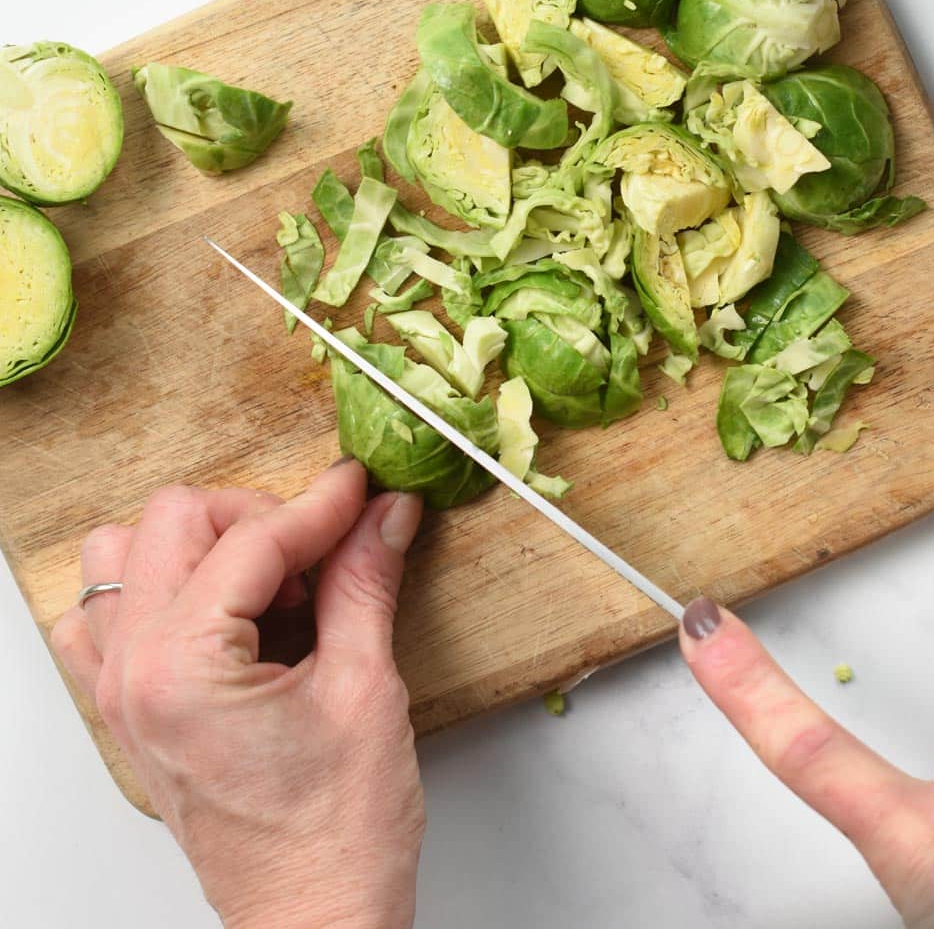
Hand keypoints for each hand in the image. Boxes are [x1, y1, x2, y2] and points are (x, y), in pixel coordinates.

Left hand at [52, 460, 424, 928]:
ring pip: (125, 557)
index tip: (363, 491)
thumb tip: (382, 512)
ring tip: (270, 583)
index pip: (250, 538)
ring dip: (201, 548)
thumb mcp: (366, 689)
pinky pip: (107, 619)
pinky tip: (226, 616)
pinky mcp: (131, 712)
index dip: (320, 505)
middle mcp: (132, 676)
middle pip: (173, 522)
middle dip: (258, 517)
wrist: (313, 921)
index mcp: (182, 669)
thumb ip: (366, 581)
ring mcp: (121, 695)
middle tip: (324, 549)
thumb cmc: (333, 839)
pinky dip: (159, 594)